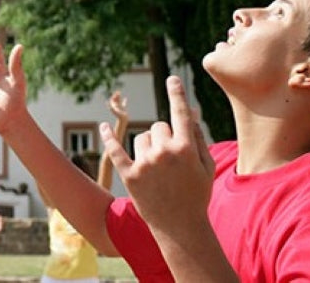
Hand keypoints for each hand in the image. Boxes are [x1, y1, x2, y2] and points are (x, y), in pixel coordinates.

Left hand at [100, 75, 214, 233]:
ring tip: (157, 171)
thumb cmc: (196, 195)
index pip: (180, 113)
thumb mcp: (206, 167)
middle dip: (164, 137)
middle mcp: (165, 153)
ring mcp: (145, 164)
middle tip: (170, 160)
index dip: (176, 94)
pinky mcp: (129, 176)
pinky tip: (103, 127)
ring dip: (147, 147)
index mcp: (186, 148)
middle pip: (159, 126)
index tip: (171, 79)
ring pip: (142, 138)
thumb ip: (198, 138)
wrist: (181, 230)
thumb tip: (191, 111)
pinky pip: (115, 151)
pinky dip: (109, 138)